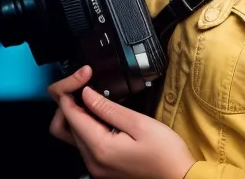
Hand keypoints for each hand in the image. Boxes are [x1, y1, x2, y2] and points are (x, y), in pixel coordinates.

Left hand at [47, 66, 195, 178]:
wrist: (178, 177)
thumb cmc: (164, 152)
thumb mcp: (139, 124)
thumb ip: (109, 109)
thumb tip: (86, 94)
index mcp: (100, 148)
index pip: (72, 116)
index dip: (71, 92)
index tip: (81, 75)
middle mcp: (92, 161)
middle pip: (66, 127)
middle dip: (69, 103)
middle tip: (84, 84)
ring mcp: (96, 167)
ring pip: (73, 136)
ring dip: (77, 114)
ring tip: (93, 96)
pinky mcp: (103, 167)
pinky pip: (85, 144)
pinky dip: (87, 126)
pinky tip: (101, 114)